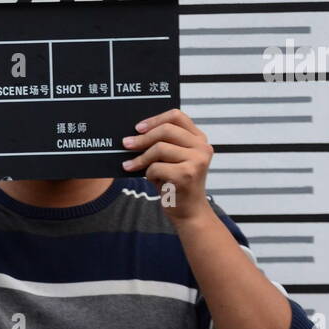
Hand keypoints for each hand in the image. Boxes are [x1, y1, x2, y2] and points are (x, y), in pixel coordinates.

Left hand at [120, 108, 214, 223]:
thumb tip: (134, 134)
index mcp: (199, 139)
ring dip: (141, 159)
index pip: (177, 116)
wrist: (189, 212)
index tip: (138, 128)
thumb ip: (163, 144)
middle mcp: (202, 147)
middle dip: (142, 138)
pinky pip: (156, 167)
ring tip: (131, 166)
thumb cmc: (176, 184)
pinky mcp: (186, 175)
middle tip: (126, 144)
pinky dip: (148, 174)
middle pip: (166, 130)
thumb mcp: (172, 160)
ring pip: (159, 148)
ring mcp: (197, 161)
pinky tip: (152, 180)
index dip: (155, 119)